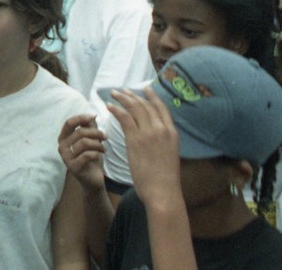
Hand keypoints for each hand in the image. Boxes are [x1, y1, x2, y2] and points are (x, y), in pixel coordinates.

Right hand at [58, 113, 107, 193]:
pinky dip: (97, 153)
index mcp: (63, 138)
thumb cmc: (91, 157)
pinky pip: (87, 155)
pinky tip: (100, 155)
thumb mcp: (90, 140)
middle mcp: (61, 147)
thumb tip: (92, 115)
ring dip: (98, 144)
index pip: (69, 123)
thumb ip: (89, 127)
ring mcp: (66, 158)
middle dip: (96, 133)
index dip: (81, 118)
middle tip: (106, 136)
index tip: (94, 116)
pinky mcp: (73, 167)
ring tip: (103, 148)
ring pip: (84, 143)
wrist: (92, 179)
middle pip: (80, 132)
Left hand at [108, 89, 181, 206]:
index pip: (162, 108)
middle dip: (134, 96)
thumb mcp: (169, 155)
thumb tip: (153, 138)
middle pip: (146, 105)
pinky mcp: (135, 139)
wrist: (162, 192)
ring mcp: (149, 133)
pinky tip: (109, 106)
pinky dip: (116, 109)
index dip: (152, 97)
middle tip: (124, 91)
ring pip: (135, 108)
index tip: (145, 89)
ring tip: (114, 94)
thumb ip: (162, 142)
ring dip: (123, 99)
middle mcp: (162, 129)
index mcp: (172, 133)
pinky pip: (124, 117)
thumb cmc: (165, 180)